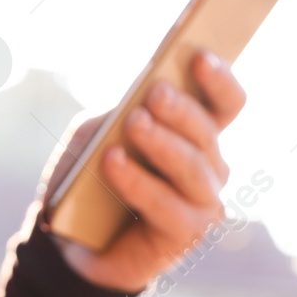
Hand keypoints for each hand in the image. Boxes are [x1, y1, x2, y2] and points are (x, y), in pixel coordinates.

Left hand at [45, 51, 246, 292]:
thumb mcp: (96, 136)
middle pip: (207, 132)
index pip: (225, 104)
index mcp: (197, 136)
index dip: (220, 79)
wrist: (70, 240)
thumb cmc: (90, 180)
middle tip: (155, 92)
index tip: (200, 56)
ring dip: (162, 142)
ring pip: (192, 166)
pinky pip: (164, 204)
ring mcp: (202, 203)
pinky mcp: (184, 235)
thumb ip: (116, 117)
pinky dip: (137, 180)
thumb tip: (135, 103)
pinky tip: (113, 161)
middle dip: (182, 110)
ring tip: (135, 122)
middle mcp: (210, 168)